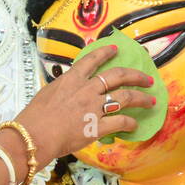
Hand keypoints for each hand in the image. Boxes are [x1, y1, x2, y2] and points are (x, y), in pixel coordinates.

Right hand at [12, 44, 153, 161]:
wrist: (33, 135)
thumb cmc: (33, 117)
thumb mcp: (47, 94)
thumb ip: (62, 89)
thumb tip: (67, 90)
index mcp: (71, 79)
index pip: (92, 60)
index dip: (106, 53)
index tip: (116, 49)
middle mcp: (86, 90)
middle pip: (117, 76)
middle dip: (135, 75)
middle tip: (147, 78)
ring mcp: (94, 108)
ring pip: (125, 97)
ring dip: (141, 98)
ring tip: (151, 100)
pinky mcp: (97, 126)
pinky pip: (121, 122)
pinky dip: (130, 123)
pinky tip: (134, 125)